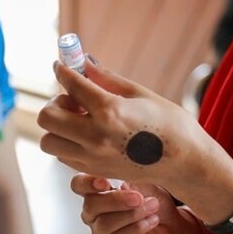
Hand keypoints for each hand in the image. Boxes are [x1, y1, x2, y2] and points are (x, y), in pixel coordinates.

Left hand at [38, 59, 203, 184]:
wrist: (184, 162)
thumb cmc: (170, 124)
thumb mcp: (140, 93)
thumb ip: (107, 79)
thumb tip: (84, 62)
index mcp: (110, 110)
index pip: (71, 85)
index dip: (62, 70)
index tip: (60, 65)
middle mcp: (96, 136)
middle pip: (48, 117)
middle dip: (56, 102)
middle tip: (75, 99)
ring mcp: (93, 158)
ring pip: (49, 141)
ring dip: (58, 126)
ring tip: (80, 119)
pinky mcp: (94, 171)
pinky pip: (63, 155)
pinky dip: (67, 142)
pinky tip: (88, 134)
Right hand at [71, 174, 205, 233]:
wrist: (172, 225)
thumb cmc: (153, 200)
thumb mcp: (147, 182)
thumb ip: (134, 177)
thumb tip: (124, 175)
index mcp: (97, 190)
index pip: (79, 184)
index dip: (87, 183)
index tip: (105, 182)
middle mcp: (94, 211)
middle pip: (91, 205)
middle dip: (116, 200)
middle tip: (138, 197)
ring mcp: (102, 230)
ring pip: (106, 223)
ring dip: (132, 214)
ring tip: (152, 206)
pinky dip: (138, 227)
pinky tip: (151, 220)